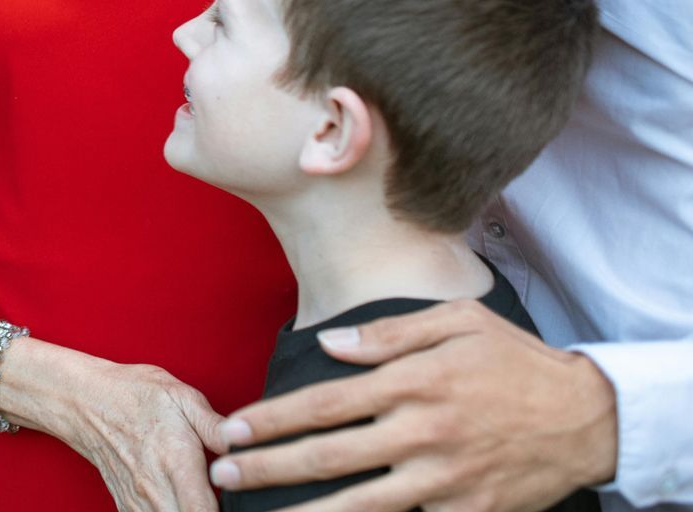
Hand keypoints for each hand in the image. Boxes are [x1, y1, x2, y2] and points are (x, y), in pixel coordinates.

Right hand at [6, 343, 226, 511]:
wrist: (84, 400)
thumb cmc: (135, 394)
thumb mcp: (180, 396)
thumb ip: (216, 427)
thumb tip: (247, 446)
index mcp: (176, 462)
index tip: (238, 500)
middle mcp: (156, 490)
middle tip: (223, 501)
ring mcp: (139, 503)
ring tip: (200, 501)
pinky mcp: (127, 508)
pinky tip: (180, 504)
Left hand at [209, 299, 616, 510]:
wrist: (591, 418)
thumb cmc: (516, 361)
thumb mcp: (459, 321)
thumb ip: (389, 334)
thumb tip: (328, 345)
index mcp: (413, 383)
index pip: (323, 404)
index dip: (272, 419)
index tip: (233, 428)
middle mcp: (422, 434)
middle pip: (328, 457)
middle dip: (268, 468)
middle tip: (223, 474)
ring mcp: (445, 481)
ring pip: (359, 506)